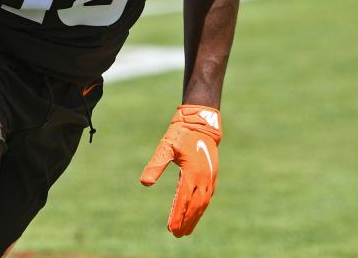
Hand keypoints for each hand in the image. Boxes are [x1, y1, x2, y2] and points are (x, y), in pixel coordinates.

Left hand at [140, 105, 222, 236]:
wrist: (201, 122)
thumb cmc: (181, 134)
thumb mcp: (166, 147)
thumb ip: (156, 165)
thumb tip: (145, 183)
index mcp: (192, 172)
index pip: (183, 200)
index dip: (178, 216)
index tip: (171, 229)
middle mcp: (203, 177)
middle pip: (195, 206)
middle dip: (187, 221)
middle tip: (177, 235)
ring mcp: (210, 177)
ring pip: (203, 203)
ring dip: (195, 217)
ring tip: (187, 230)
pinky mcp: (212, 175)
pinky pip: (207, 196)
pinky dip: (201, 208)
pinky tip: (196, 213)